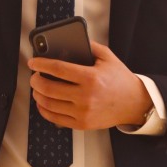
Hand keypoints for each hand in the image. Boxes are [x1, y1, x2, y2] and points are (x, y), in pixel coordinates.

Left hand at [28, 40, 152, 129]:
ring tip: (37, 88)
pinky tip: (43, 103)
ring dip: (37, 95)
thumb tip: (67, 41)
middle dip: (35, 81)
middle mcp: (85, 96)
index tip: (33, 62)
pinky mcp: (82, 124)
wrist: (134, 103)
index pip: (57, 69)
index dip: (41, 64)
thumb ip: (89, 46)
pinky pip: (55, 118)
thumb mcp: (108, 57)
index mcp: (90, 77)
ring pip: (49, 104)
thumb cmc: (120, 79)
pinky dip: (44, 110)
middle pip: (49, 87)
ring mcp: (83, 112)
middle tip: (34, 76)